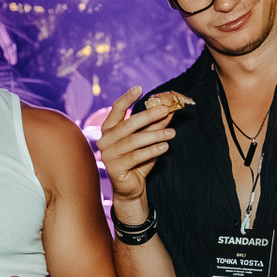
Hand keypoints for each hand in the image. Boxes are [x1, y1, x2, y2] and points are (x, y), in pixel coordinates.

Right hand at [98, 87, 186, 212]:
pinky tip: (165, 147)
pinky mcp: (115, 168)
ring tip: (172, 133)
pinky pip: (136, 156)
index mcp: (109, 130)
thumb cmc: (137, 161)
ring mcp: (108, 155)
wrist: (130, 188)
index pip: (116, 110)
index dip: (127, 98)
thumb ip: (154, 125)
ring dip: (155, 135)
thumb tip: (169, 109)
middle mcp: (105, 140)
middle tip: (165, 110)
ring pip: (134, 140)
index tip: (140, 88)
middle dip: (148, 115)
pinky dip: (152, 150)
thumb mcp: (147, 140)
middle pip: (128, 124)